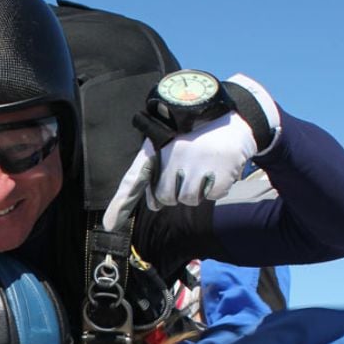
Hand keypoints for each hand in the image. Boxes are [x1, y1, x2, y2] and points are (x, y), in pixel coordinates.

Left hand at [103, 72, 278, 230]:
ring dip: (198, 189)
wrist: (234, 120)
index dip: (121, 203)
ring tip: (204, 165)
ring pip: (188, 199)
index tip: (109, 224)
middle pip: (166, 198)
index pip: (135, 178)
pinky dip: (217, 186)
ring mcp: (198, 163)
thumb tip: (153, 205)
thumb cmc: (196, 137)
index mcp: (158, 147)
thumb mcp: (171, 146)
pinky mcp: (219, 172)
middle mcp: (174, 155)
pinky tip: (219, 167)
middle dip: (177, 190)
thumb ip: (157, 173)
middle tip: (189, 168)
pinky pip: (212, 195)